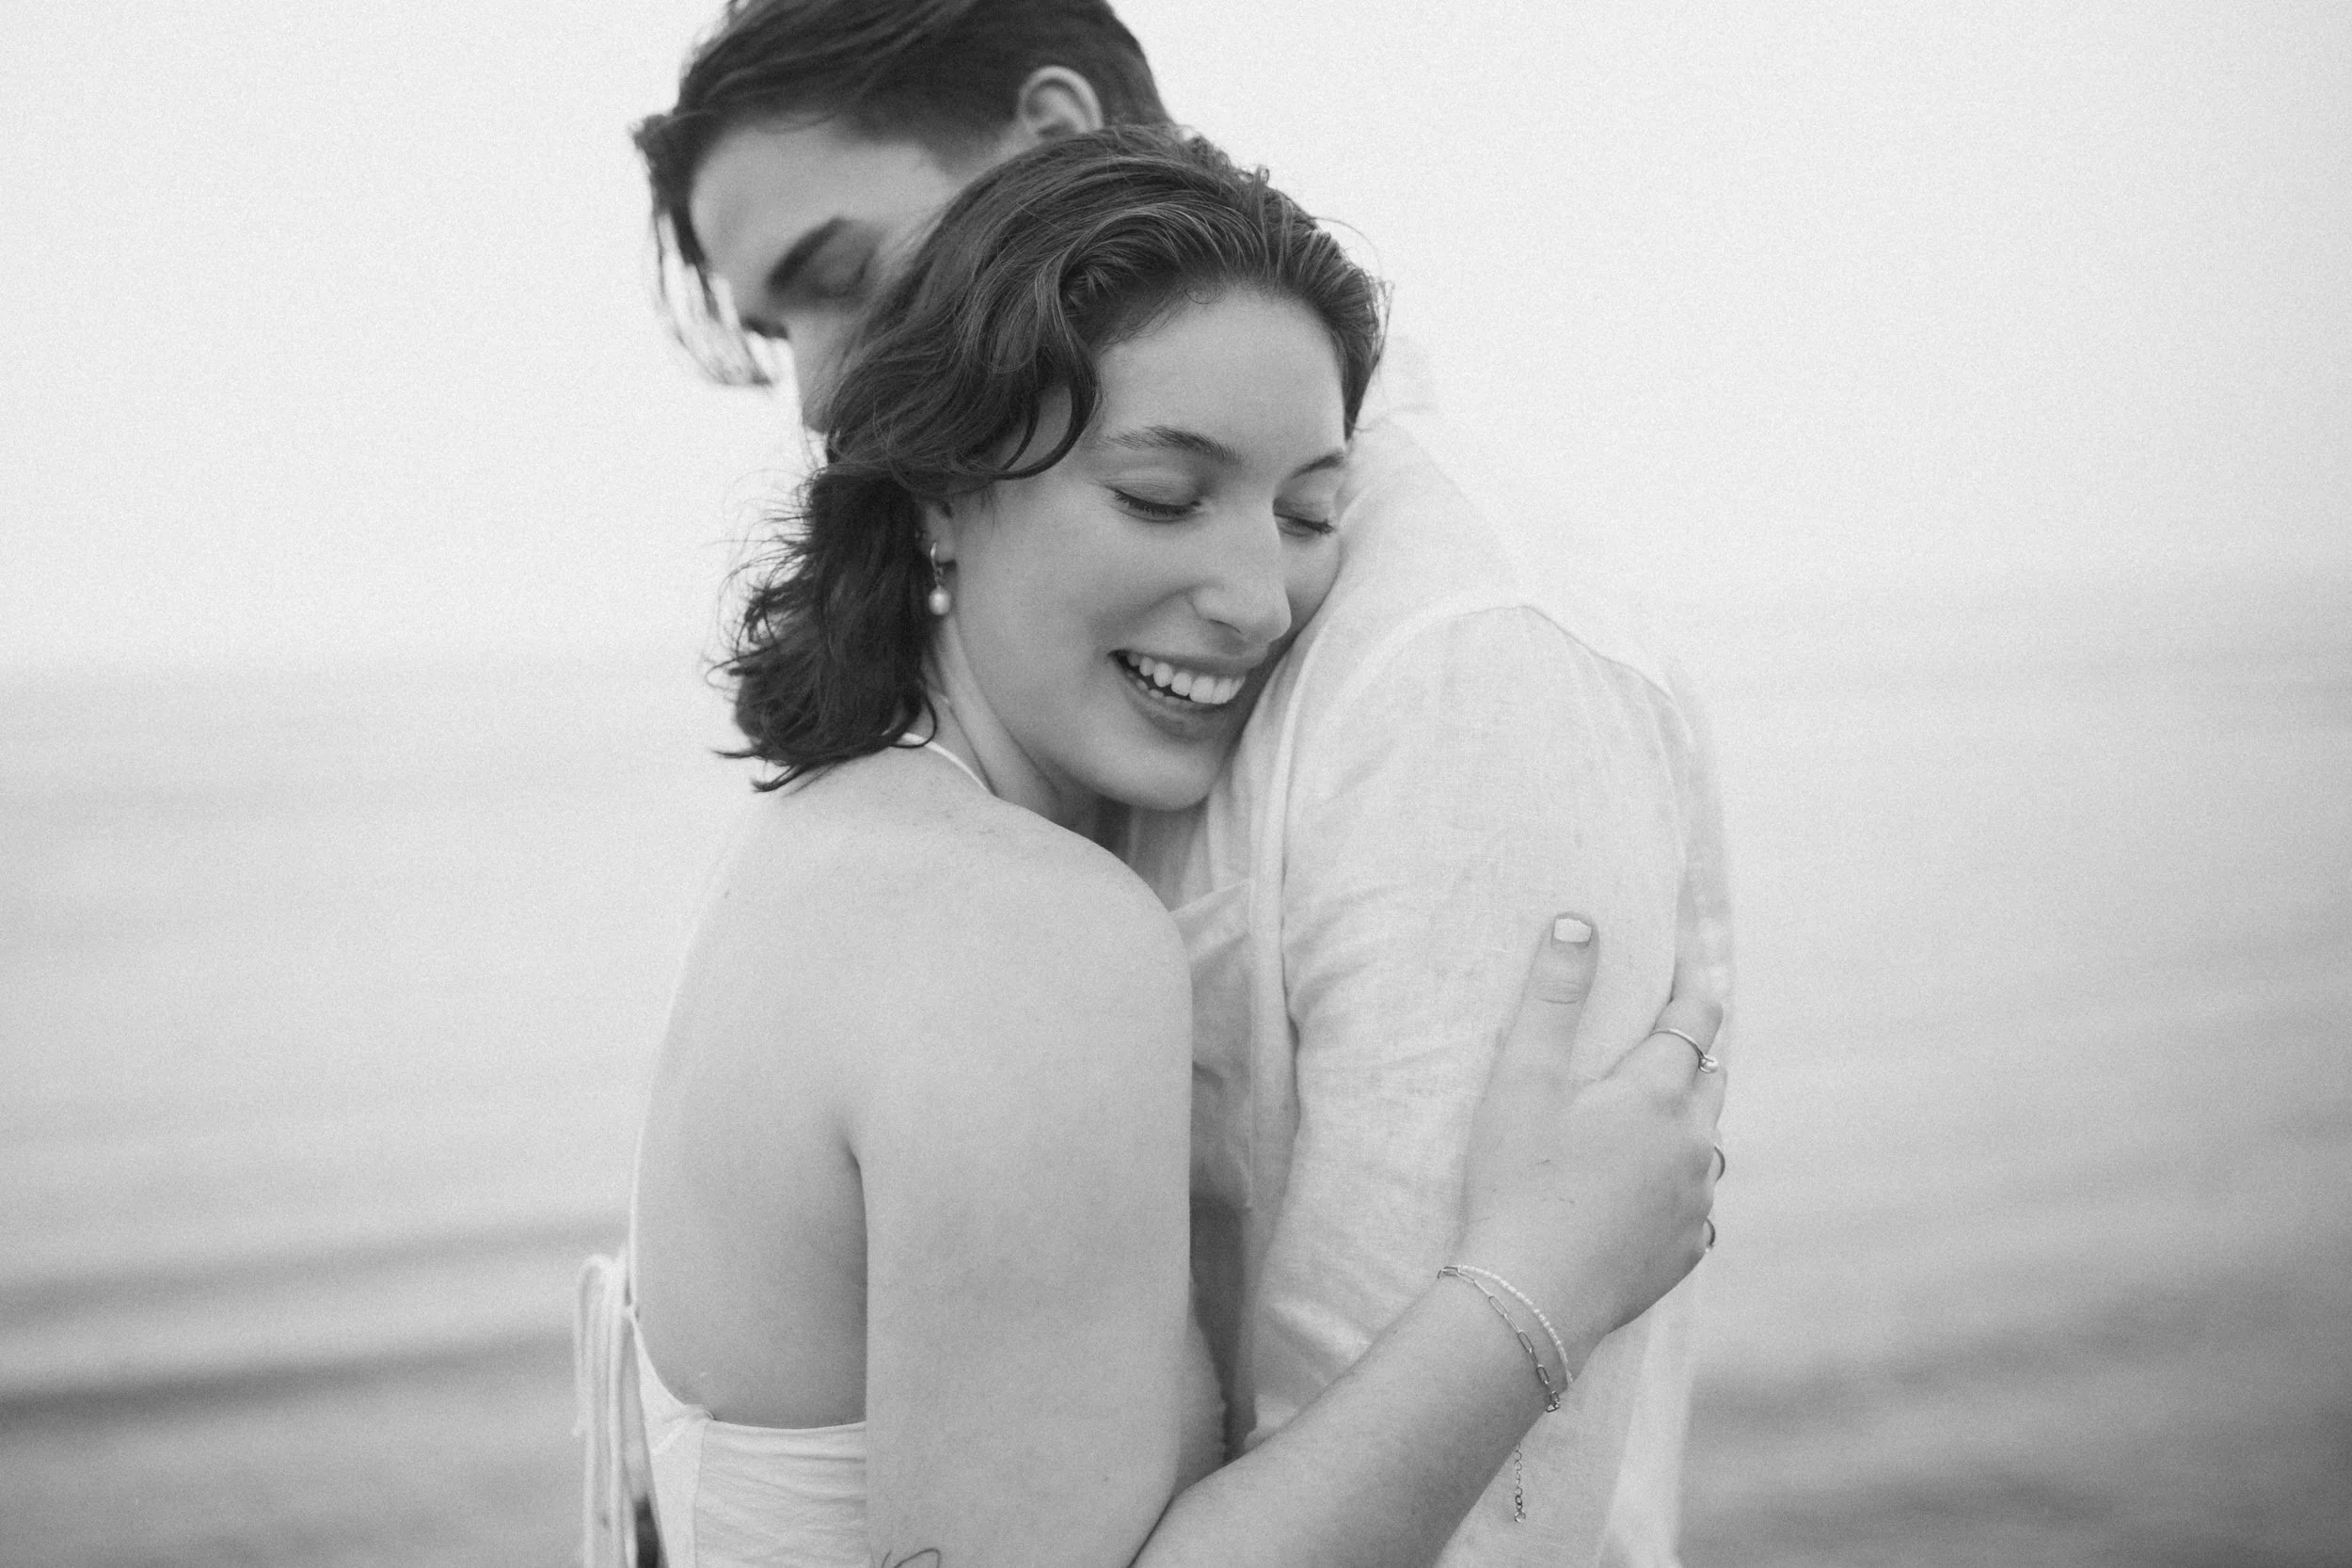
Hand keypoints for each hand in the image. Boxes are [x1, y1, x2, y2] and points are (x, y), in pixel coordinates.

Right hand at [1455, 915, 1724, 1353]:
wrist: (1531, 1298)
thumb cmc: (1518, 1182)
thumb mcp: (1523, 1079)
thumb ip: (1554, 996)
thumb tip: (1579, 921)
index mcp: (1660, 1092)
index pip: (1697, 1015)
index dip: (1690, 982)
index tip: (1682, 960)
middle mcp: (1696, 1144)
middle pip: (1710, 1078)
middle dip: (1689, 1053)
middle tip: (1656, 1038)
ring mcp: (1697, 1202)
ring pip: (1706, 1143)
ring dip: (1684, 1123)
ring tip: (1646, 1119)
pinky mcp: (1685, 1251)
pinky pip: (1695, 1203)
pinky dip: (1675, 1184)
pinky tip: (1641, 1192)